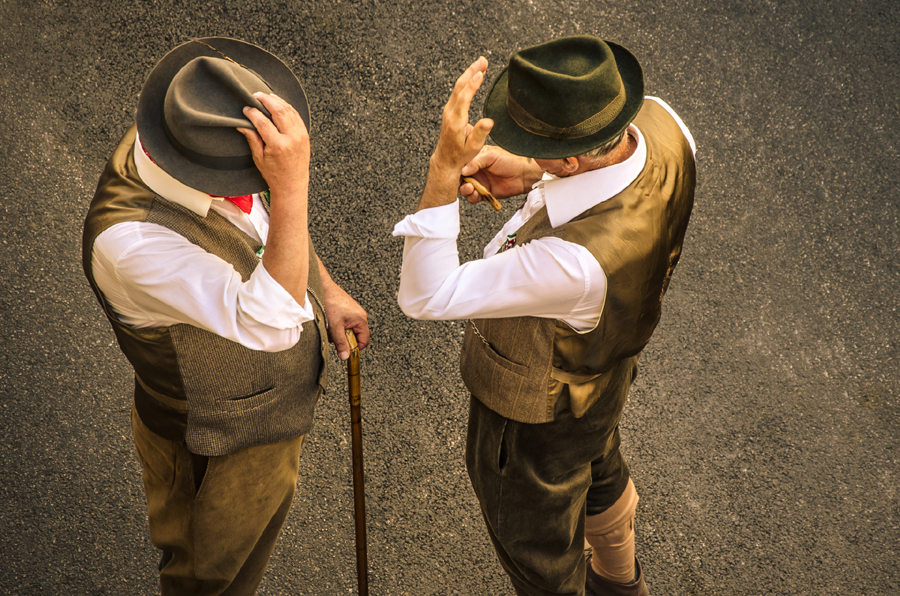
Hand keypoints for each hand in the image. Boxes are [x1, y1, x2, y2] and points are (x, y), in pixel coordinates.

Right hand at [237, 93, 309, 195]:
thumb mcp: (259, 158)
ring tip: (265, 97)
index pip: (263, 122)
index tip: (245, 109)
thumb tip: (242, 124)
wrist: (293, 184)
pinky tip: (278, 103)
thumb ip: (252, 138)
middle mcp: (291, 138)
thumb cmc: (274, 174)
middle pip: (278, 110)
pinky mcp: (305, 135)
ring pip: (289, 110)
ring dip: (277, 101)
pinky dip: (287, 107)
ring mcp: (300, 135)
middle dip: (265, 100)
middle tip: (255, 96)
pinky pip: (296, 115)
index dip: (252, 112)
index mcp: (278, 146)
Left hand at [319, 261, 369, 360]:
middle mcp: (360, 316)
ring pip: (348, 330)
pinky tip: (330, 320)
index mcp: (361, 319)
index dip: (355, 348)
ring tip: (330, 325)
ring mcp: (354, 313)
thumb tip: (345, 356)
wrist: (322, 287)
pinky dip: (336, 326)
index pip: (364, 341)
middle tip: (334, 334)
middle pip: (356, 336)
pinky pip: (344, 324)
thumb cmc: (330, 302)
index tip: (344, 350)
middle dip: (344, 339)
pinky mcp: (347, 310)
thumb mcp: (334, 327)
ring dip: (338, 332)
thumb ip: (341, 343)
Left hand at [432, 57, 493, 174]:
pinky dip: (467, 80)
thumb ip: (480, 132)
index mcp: (456, 121)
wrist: (446, 159)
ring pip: (458, 87)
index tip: (480, 73)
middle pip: (459, 87)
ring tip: (482, 63)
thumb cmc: (461, 155)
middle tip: (483, 60)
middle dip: (471, 71)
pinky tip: (475, 75)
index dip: (472, 85)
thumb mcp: (473, 147)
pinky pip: (458, 91)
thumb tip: (489, 120)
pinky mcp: (450, 109)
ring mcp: (448, 110)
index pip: (463, 98)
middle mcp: (450, 113)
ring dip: (469, 73)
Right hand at [459, 146, 542, 202]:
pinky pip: (473, 197)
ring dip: (465, 189)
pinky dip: (472, 197)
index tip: (454, 171)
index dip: (456, 168)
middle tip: (462, 182)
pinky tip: (476, 194)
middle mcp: (476, 170)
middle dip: (458, 181)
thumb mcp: (491, 155)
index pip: (461, 163)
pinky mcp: (484, 193)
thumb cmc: (510, 160)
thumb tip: (462, 170)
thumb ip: (475, 161)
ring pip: (465, 188)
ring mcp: (480, 182)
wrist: (524, 174)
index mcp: (475, 158)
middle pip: (460, 177)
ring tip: (470, 188)